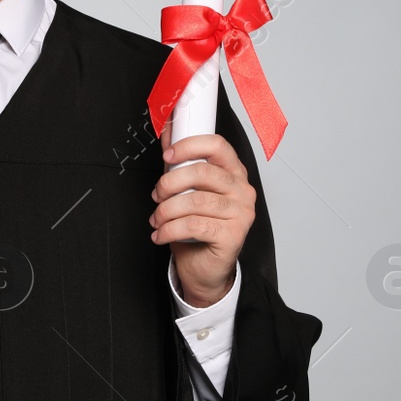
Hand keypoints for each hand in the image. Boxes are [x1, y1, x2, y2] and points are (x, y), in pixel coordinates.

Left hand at [150, 123, 253, 306]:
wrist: (206, 268)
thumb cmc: (198, 229)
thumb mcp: (186, 191)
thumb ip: (179, 163)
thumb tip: (167, 132)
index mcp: (234, 172)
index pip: (217, 145)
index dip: (189, 146)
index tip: (168, 155)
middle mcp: (243, 190)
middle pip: (203, 172)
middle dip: (170, 182)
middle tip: (157, 195)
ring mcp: (241, 213)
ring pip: (196, 200)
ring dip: (167, 210)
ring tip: (157, 219)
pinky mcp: (234, 235)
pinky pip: (195, 225)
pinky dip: (170, 229)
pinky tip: (161, 234)